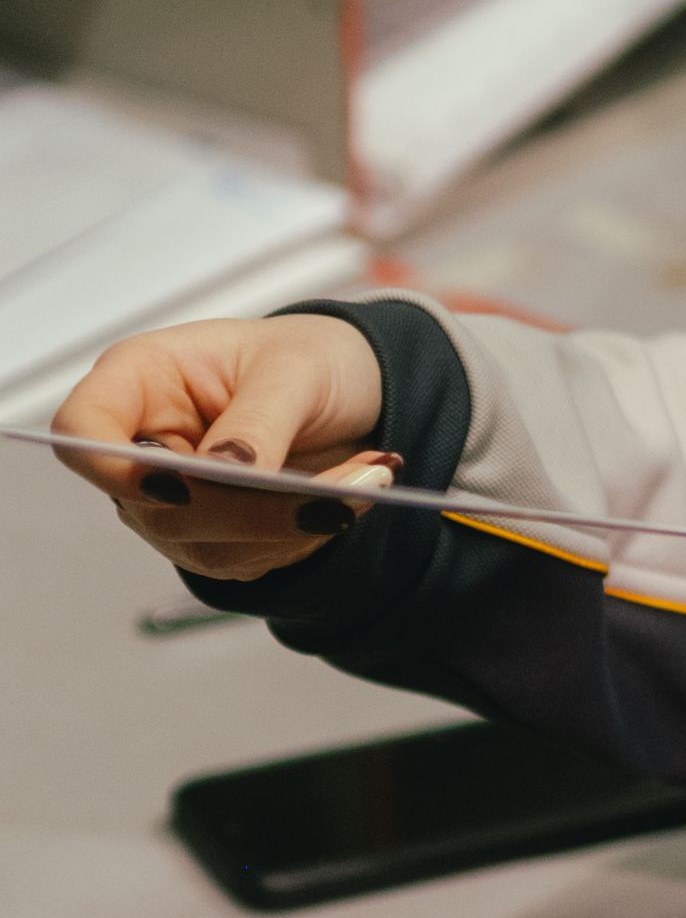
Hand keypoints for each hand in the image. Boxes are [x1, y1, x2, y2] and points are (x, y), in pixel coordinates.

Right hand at [51, 316, 394, 583]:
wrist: (354, 390)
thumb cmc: (310, 358)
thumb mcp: (295, 370)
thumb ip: (257, 420)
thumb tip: (225, 473)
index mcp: (140, 381)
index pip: (83, 432)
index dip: (114, 467)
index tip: (179, 483)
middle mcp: (145, 445)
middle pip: (152, 507)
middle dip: (249, 510)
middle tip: (336, 497)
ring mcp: (173, 499)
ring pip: (205, 544)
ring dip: (293, 524)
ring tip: (370, 478)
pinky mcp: (215, 536)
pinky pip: (249, 558)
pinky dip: (307, 535)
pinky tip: (355, 495)